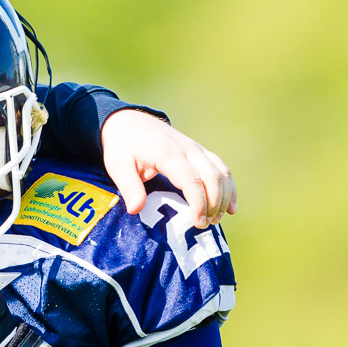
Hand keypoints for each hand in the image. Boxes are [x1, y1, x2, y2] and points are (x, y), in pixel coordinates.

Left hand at [100, 109, 235, 227]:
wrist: (128, 121)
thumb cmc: (122, 145)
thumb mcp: (117, 166)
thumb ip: (129, 187)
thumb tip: (135, 210)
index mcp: (167, 154)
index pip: (191, 180)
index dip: (198, 203)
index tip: (198, 222)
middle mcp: (187, 149)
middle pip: (212, 177)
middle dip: (214, 203)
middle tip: (205, 225)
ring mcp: (196, 148)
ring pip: (221, 172)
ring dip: (223, 196)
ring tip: (216, 219)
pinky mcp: (199, 151)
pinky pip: (221, 167)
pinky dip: (229, 187)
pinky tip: (230, 206)